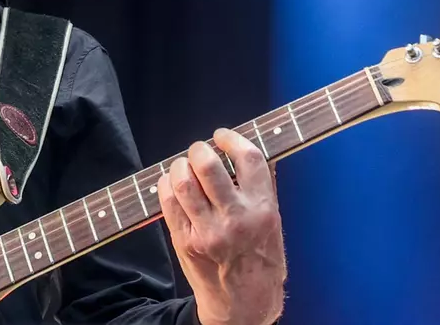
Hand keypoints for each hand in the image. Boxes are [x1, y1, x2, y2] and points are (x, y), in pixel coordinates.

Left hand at [158, 128, 285, 324]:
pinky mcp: (186, 241)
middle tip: (199, 151)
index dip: (231, 138)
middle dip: (199, 149)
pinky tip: (172, 184)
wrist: (245, 304)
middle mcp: (236, 218)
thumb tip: (243, 152)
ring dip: (179, 166)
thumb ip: (261, 188)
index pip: (248, 158)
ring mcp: (208, 231)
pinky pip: (168, 202)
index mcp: (264, 208)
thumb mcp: (273, 222)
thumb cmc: (261, 260)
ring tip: (184, 167)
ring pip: (183, 181)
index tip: (222, 136)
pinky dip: (166, 185)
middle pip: (208, 165)